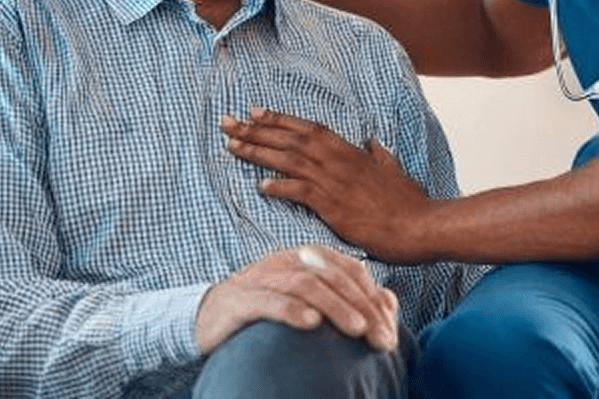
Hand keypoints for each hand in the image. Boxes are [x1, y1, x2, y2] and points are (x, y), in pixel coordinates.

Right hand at [195, 244, 398, 353]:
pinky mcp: (239, 300)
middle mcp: (288, 261)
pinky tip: (312, 324)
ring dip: (336, 307)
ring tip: (357, 330)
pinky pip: (269, 300)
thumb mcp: (310, 302)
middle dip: (362, 307)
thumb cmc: (268, 309)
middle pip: (334, 277)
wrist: (208, 315)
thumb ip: (348, 299)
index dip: (374, 298)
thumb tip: (389, 303)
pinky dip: (292, 310)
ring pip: (306, 284)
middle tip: (381, 339)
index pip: (351, 271)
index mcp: (308, 258)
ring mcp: (263, 277)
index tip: (390, 331)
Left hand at [221, 109, 437, 262]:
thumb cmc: (407, 201)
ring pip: (289, 160)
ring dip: (258, 152)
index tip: (255, 112)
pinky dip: (280, 187)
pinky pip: (300, 192)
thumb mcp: (393, 170)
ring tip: (232, 146)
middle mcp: (338, 160)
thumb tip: (373, 143)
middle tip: (228, 123)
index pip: (308, 128)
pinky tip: (260, 186)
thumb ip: (379, 156)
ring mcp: (334, 182)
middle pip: (290, 139)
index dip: (280, 120)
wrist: (417, 225)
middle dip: (256, 130)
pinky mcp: (332, 206)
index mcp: (350, 150)